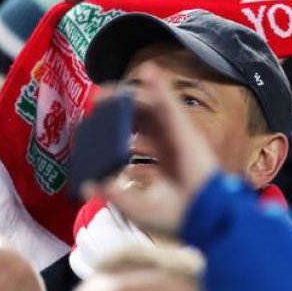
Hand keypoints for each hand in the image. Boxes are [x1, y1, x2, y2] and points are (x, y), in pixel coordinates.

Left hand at [84, 67, 217, 236]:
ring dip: (133, 95)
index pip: (142, 140)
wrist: (203, 218)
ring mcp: (179, 137)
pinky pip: (170, 104)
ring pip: (154, 108)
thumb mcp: (136, 208)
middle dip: (121, 109)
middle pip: (145, 120)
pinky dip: (160, 87)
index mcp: (165, 165)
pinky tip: (149, 71)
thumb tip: (88, 185)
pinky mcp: (185, 130)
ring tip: (108, 90)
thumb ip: (114, 194)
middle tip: (98, 101)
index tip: (100, 126)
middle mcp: (172, 148)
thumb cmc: (177, 217)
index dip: (122, 130)